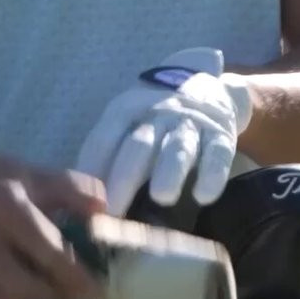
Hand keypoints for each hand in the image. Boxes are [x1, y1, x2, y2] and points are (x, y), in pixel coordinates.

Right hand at [0, 149, 107, 298]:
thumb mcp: (33, 174)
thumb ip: (73, 189)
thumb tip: (106, 212)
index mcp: (3, 203)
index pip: (48, 251)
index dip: (77, 276)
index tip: (100, 291)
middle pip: (27, 287)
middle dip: (56, 295)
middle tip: (75, 295)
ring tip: (41, 282)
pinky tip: (8, 278)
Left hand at [76, 47, 252, 215]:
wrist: (205, 87)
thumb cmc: (153, 116)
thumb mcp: (126, 120)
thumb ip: (106, 153)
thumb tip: (79, 197)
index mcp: (127, 109)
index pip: (105, 137)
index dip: (94, 166)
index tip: (85, 201)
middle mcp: (158, 113)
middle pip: (139, 145)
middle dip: (125, 177)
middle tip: (114, 211)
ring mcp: (190, 123)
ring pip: (178, 148)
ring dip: (169, 171)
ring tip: (161, 197)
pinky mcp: (220, 135)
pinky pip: (217, 155)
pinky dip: (211, 175)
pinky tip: (203, 196)